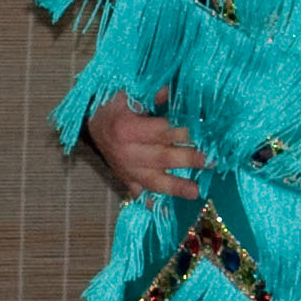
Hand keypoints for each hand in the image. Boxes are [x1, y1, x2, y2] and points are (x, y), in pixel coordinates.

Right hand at [85, 91, 205, 197]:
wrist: (91, 121)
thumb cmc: (113, 103)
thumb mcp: (129, 91)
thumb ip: (152, 92)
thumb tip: (175, 91)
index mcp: (127, 129)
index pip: (161, 131)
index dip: (182, 132)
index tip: (203, 132)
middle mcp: (126, 152)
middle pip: (161, 157)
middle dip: (186, 159)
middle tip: (209, 160)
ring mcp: (125, 169)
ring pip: (152, 180)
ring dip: (175, 186)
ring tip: (195, 192)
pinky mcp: (124, 178)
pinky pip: (137, 192)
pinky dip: (148, 200)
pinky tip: (163, 209)